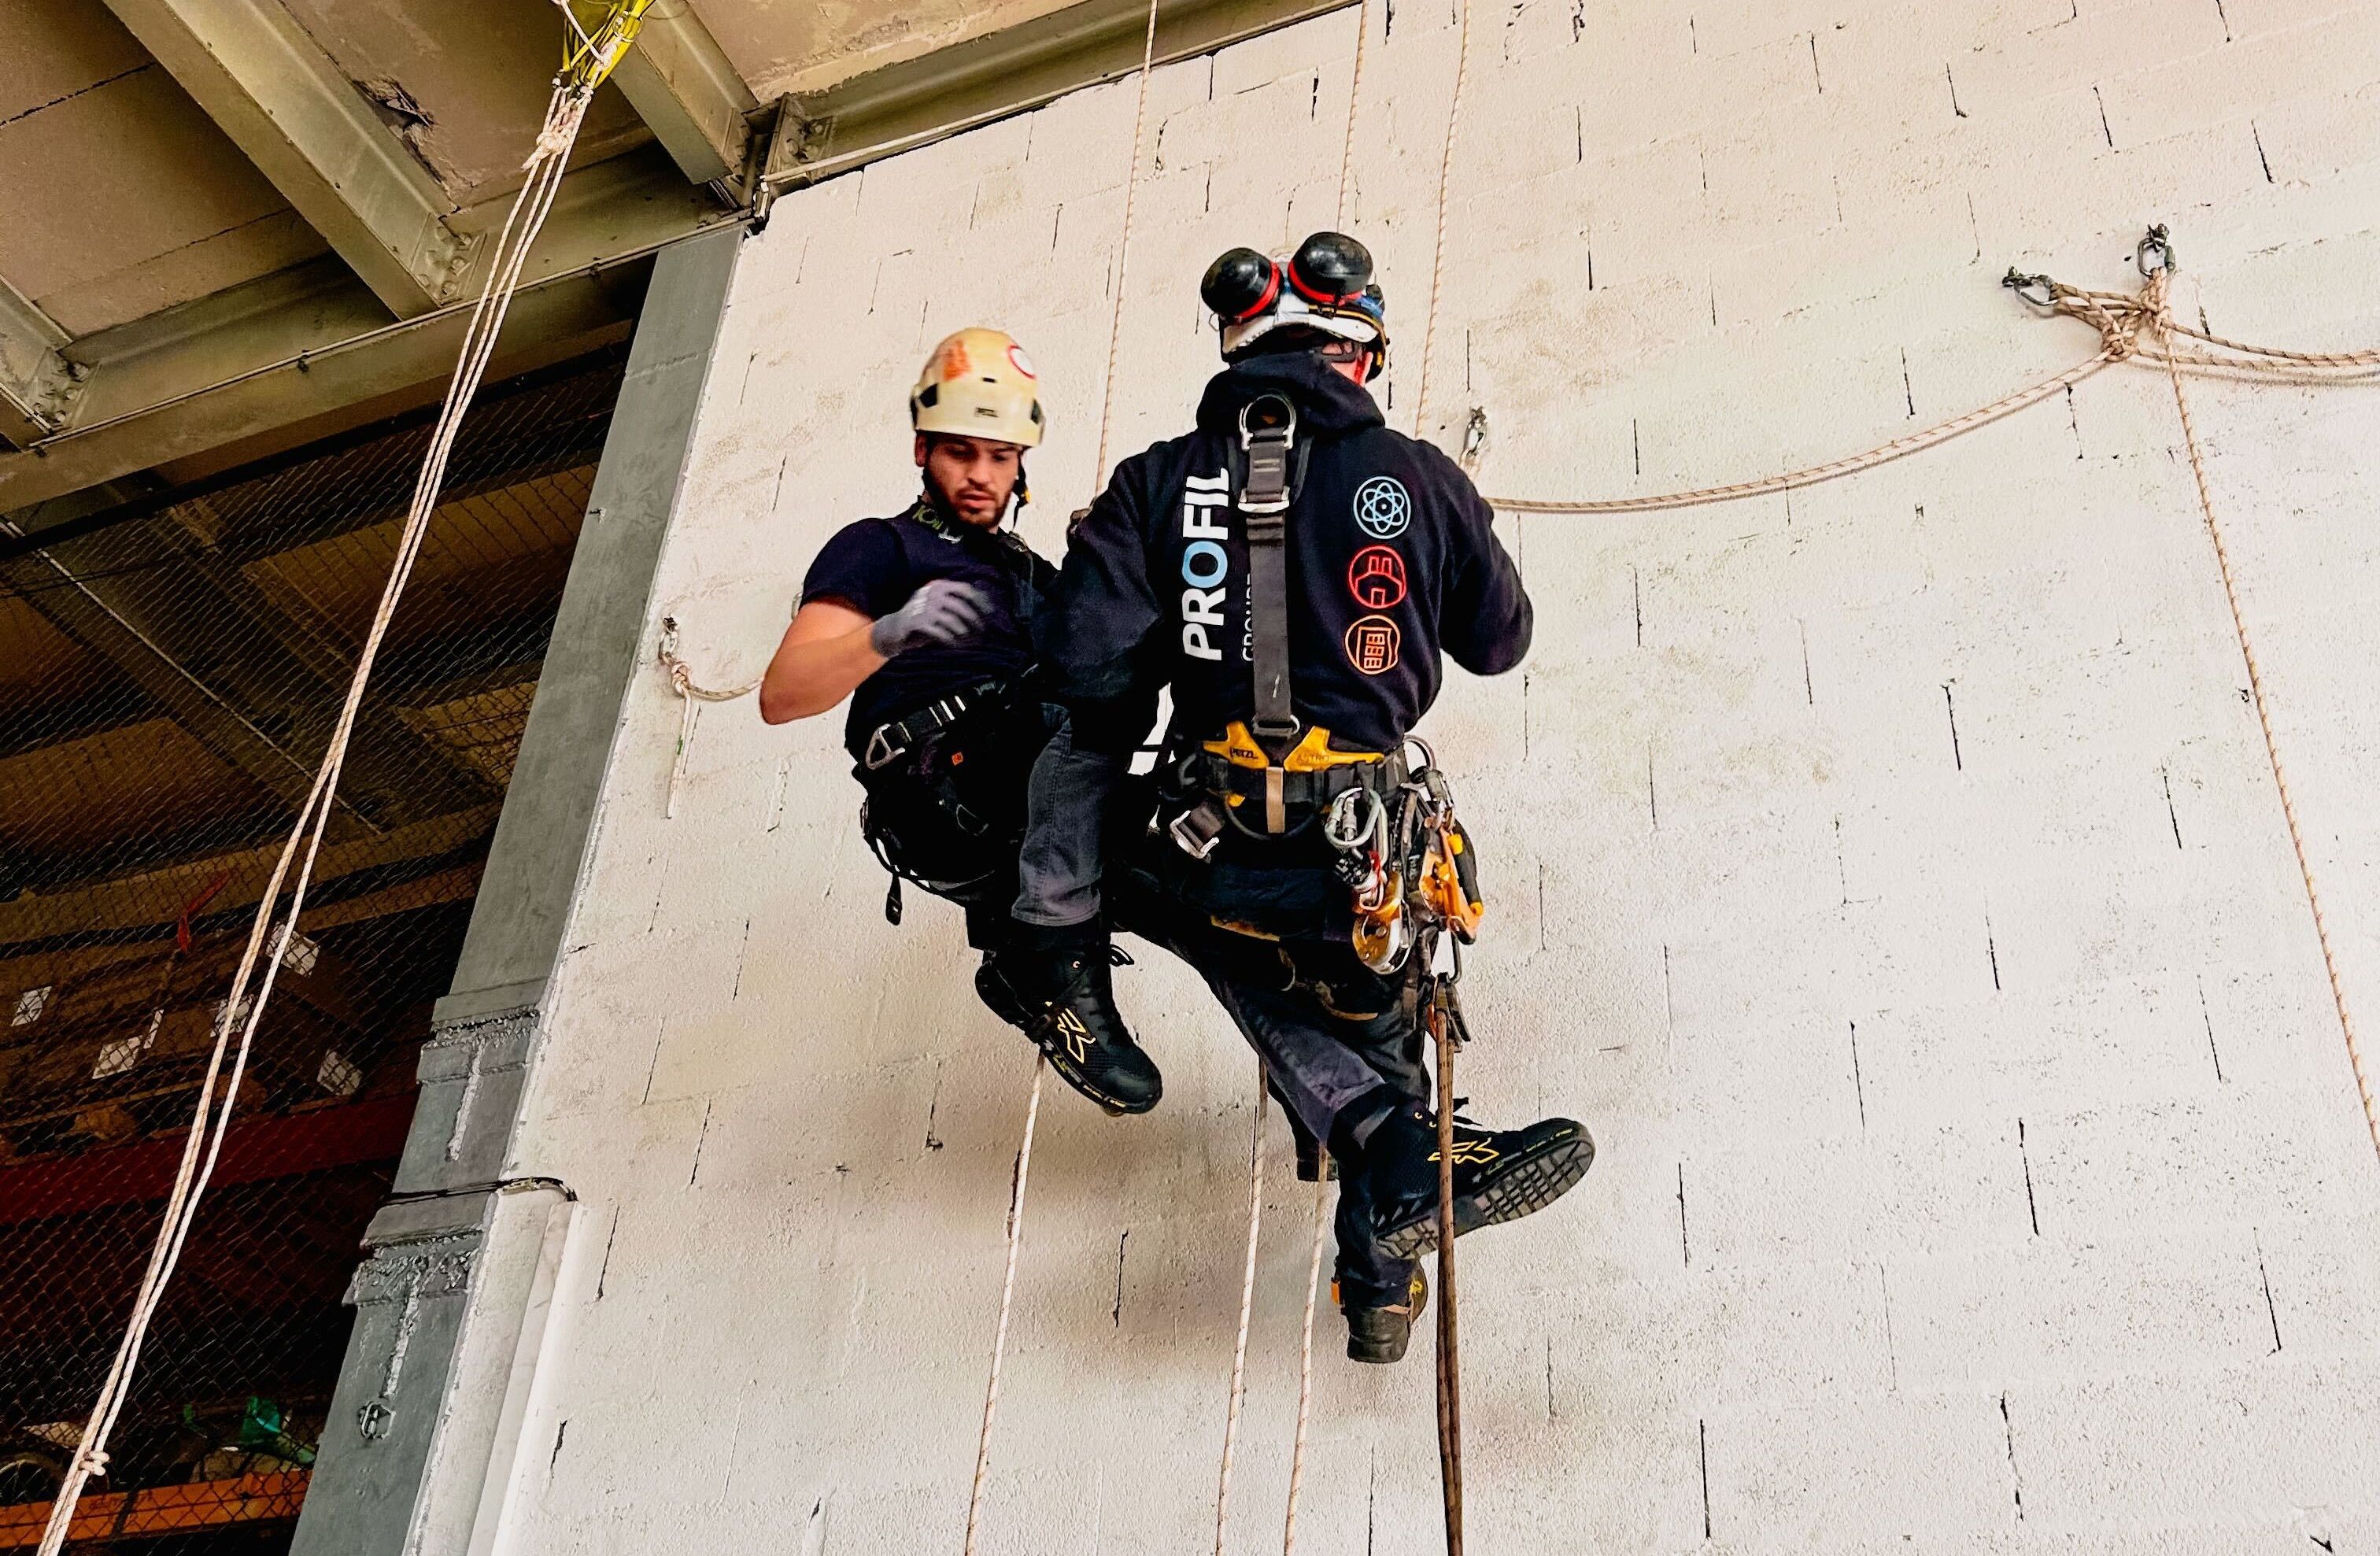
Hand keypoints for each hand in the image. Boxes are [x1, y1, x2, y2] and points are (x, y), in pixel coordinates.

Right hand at [868, 579, 989, 656]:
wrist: (893, 629)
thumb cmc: (921, 619)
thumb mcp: (938, 606)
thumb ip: (955, 604)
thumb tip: (985, 610)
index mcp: (938, 585)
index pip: (965, 589)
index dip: (980, 601)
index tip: (991, 613)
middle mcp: (931, 593)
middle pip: (961, 606)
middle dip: (974, 620)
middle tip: (982, 633)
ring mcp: (923, 607)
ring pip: (952, 620)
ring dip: (964, 633)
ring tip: (970, 642)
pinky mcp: (917, 622)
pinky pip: (940, 632)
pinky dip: (951, 641)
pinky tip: (956, 647)